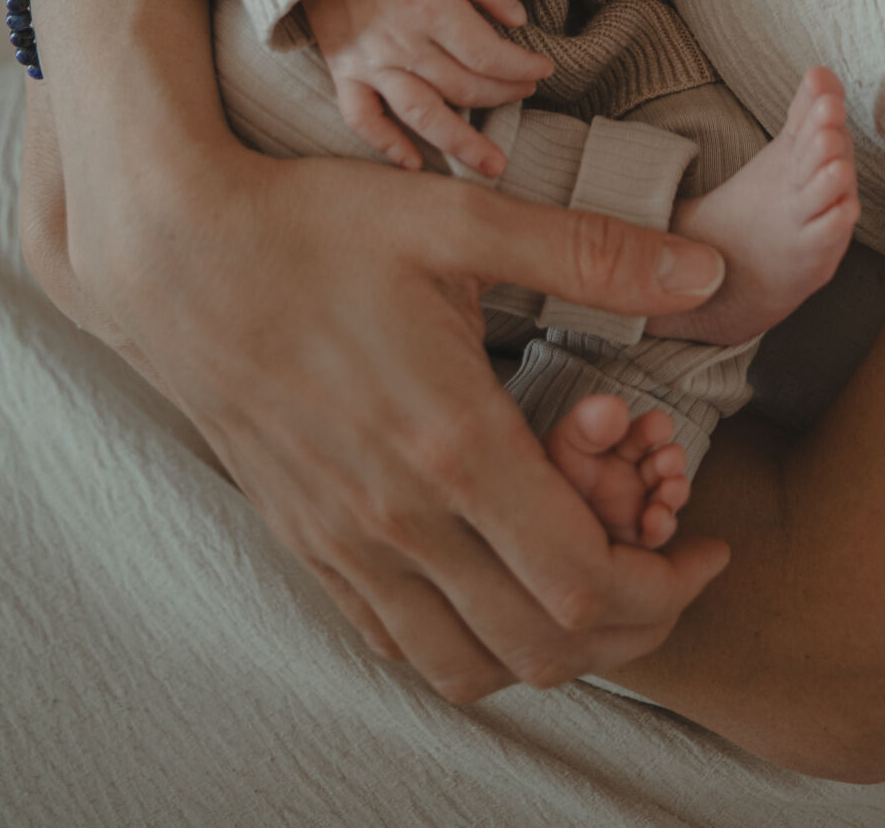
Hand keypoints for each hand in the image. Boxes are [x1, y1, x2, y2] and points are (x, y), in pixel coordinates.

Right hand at [43, 115, 732, 698]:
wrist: (175, 255)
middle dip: (633, 630)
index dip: (668, 588)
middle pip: (542, 650)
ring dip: (553, 649)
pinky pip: (399, 643)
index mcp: (452, 447)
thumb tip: (707, 274)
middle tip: (672, 568)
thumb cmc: (318, 226)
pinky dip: (469, 641)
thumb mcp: (463, 217)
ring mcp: (344, 544)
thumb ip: (592, 253)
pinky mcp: (306, 543)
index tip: (709, 544)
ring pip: (469, 666)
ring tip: (596, 577)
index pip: (585, 586)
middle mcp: (398, 521)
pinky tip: (502, 578)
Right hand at [303, 0, 552, 176]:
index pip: (487, 54)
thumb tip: (519, 21)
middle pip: (463, 87)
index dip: (522, 67)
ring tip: (492, 166)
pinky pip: (363, 120)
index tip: (544, 69)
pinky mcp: (344, 74)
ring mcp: (370, 63)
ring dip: (460, 143)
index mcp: (430, 7)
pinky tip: (415, 165)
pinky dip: (387, 146)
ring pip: (421, 115)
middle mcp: (401, 43)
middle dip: (503, 95)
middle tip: (526, 94)